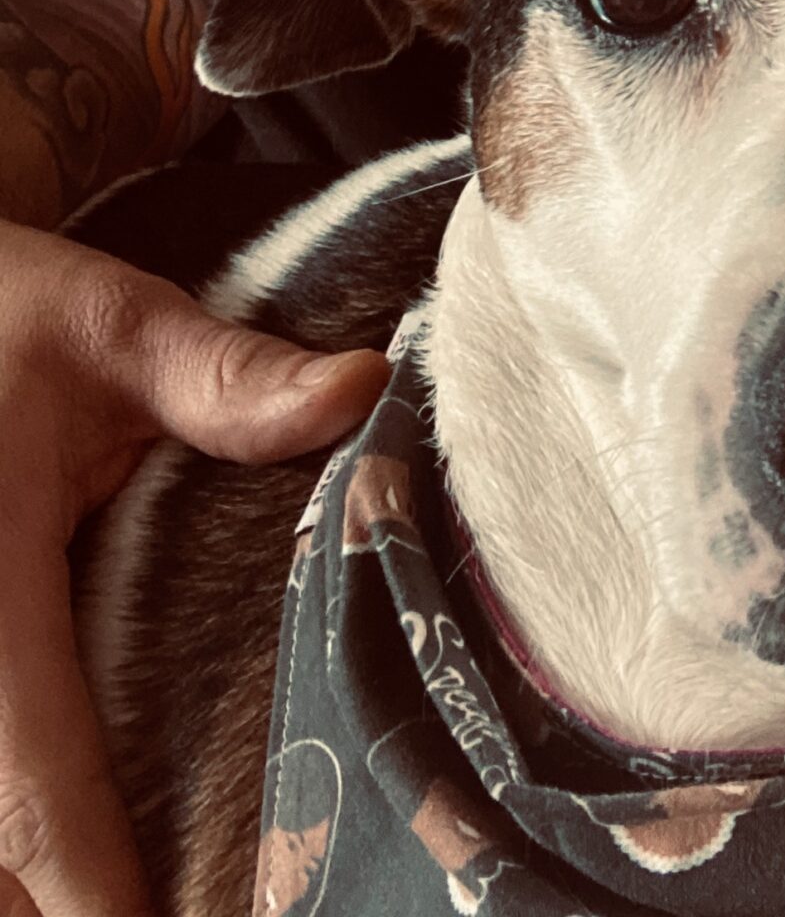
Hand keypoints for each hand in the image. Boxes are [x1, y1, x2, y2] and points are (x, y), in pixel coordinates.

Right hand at [0, 219, 386, 916]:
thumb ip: (228, 379)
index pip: (30, 782)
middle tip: (193, 909)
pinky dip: (15, 838)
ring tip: (152, 894)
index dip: (90, 885)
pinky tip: (84, 860)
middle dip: (68, 902)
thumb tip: (361, 392)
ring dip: (35, 876)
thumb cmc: (9, 315)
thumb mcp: (114, 326)